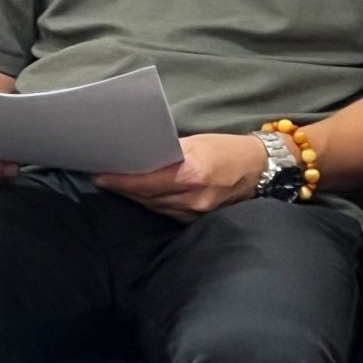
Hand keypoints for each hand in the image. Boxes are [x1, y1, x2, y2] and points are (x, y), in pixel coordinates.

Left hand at [95, 133, 266, 218]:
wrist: (262, 169)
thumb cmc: (226, 149)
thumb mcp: (196, 143)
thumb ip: (167, 152)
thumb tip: (137, 156)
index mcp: (193, 174)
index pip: (147, 182)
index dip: (121, 181)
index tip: (100, 176)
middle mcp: (194, 198)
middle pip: (147, 197)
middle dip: (123, 188)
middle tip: (102, 178)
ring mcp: (198, 212)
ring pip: (155, 207)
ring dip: (135, 197)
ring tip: (116, 185)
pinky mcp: (199, 219)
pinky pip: (168, 212)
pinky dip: (152, 203)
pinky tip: (141, 195)